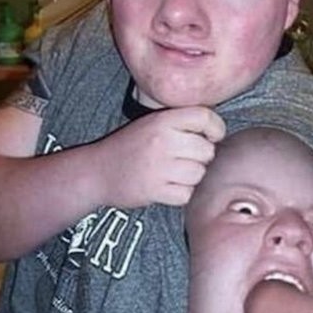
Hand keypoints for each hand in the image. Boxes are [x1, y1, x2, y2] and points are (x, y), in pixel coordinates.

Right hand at [91, 106, 225, 207]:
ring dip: (191, 177)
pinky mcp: (155, 190)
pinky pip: (187, 194)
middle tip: (184, 158)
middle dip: (201, 157)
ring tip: (173, 173)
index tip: (212, 136)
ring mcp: (159, 167)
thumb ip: (180, 122)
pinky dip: (181, 194)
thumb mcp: (151, 123)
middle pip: (207, 150)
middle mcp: (162, 141)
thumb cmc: (129, 147)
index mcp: (162, 120)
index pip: (205, 117)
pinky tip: (167, 187)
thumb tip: (216, 130)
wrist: (96, 172)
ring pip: (199, 174)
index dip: (216, 128)